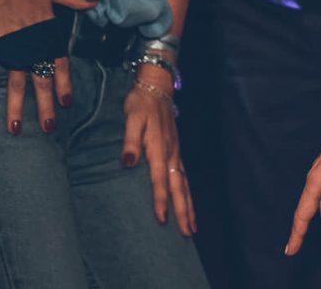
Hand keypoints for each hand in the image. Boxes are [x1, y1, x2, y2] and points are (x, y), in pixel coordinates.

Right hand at [0, 0, 95, 133]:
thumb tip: (95, 1)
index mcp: (47, 33)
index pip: (59, 64)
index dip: (63, 84)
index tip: (65, 102)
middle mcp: (32, 44)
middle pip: (40, 79)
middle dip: (44, 104)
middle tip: (48, 127)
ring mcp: (11, 46)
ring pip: (15, 81)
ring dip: (15, 105)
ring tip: (15, 127)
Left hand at [122, 64, 196, 235]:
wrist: (158, 87)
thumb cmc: (140, 103)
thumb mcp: (131, 118)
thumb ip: (130, 141)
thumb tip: (128, 162)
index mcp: (159, 148)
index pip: (160, 180)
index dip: (160, 200)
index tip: (162, 219)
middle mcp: (171, 153)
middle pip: (179, 187)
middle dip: (184, 211)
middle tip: (187, 233)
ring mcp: (176, 152)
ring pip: (185, 184)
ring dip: (189, 206)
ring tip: (192, 226)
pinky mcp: (176, 150)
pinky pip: (184, 176)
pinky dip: (187, 193)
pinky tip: (187, 202)